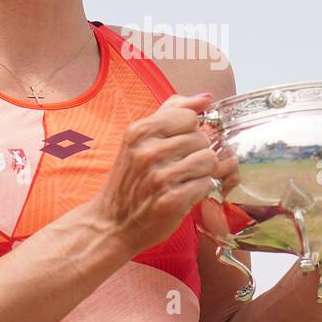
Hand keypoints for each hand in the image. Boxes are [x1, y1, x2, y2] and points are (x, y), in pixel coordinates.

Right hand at [88, 93, 223, 256]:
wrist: (112, 223)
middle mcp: (148, 152)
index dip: (190, 130)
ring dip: (202, 172)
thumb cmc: (130, 180)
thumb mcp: (139, 139)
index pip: (189, 116)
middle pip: (202, 138)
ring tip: (186, 178)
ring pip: (209, 160)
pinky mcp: (172, 201)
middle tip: (182, 165)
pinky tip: (186, 192)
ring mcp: (160, 177)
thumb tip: (206, 98)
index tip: (180, 143)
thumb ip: (172, 111)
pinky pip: (207, 184)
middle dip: (197, 152)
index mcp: (140, 131)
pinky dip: (201, 189)